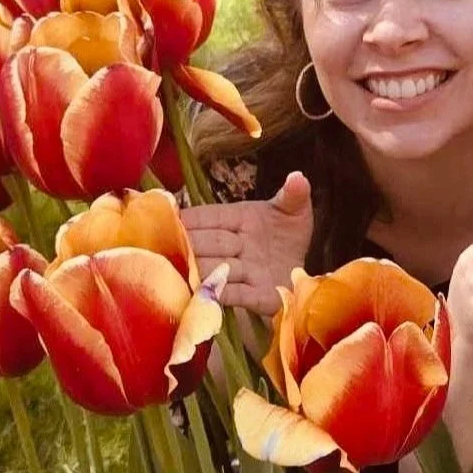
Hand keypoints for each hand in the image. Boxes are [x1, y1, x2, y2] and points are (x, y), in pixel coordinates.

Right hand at [179, 171, 313, 316]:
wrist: (304, 267)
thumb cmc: (288, 233)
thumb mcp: (295, 209)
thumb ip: (294, 194)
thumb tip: (298, 177)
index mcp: (241, 218)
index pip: (210, 216)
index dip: (191, 218)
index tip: (170, 218)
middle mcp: (237, 245)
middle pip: (210, 243)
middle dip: (191, 245)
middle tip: (168, 248)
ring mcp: (246, 271)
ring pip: (217, 268)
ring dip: (202, 271)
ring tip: (185, 272)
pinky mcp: (259, 296)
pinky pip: (238, 294)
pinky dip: (224, 294)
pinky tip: (209, 296)